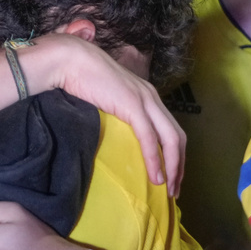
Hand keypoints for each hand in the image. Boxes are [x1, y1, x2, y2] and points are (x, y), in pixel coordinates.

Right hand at [26, 33, 184, 195]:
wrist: (70, 60)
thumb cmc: (81, 77)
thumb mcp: (106, 96)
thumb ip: (116, 110)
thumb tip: (114, 132)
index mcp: (146, 95)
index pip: (170, 128)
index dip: (174, 153)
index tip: (169, 175)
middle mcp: (151, 97)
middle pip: (178, 136)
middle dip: (180, 165)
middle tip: (173, 189)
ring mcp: (144, 100)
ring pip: (171, 139)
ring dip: (173, 167)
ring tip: (167, 187)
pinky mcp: (133, 106)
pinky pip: (150, 138)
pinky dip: (155, 159)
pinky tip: (155, 175)